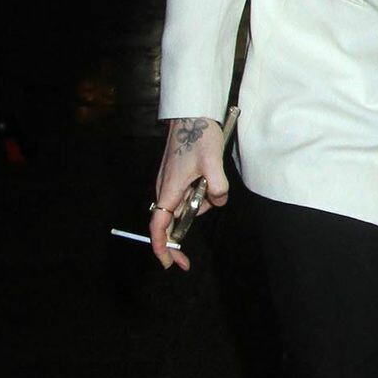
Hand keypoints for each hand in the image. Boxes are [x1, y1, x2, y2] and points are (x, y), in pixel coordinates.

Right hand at [149, 115, 230, 272]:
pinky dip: (201, 194)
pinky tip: (210, 176)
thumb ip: (217, 187)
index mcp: (169, 189)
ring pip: (186, 207)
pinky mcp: (178, 178)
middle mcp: (166, 190)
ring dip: (201, 204)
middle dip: (187, 228)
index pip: (159, 226)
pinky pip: (190, 195)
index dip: (162, 247)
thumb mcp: (213, 162)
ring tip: (212, 178)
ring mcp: (171, 184)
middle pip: (174, 221)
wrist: (192, 114)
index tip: (171, 263)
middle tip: (196, 241)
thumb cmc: (198, 135)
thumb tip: (218, 200)